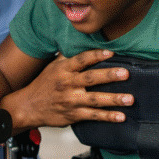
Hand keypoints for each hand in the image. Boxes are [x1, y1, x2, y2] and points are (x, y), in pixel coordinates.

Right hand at [3, 50, 133, 129]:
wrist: (28, 107)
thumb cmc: (43, 85)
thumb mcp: (52, 67)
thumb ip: (68, 56)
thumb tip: (81, 41)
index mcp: (63, 69)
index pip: (81, 60)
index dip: (96, 55)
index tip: (111, 52)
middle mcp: (67, 84)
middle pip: (91, 78)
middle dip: (109, 76)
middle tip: (126, 74)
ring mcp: (71, 100)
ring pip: (95, 99)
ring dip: (114, 99)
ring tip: (130, 99)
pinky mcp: (73, 115)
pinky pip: (93, 116)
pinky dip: (108, 117)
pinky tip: (121, 116)